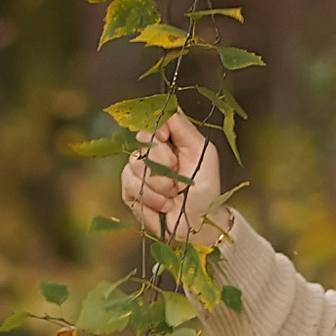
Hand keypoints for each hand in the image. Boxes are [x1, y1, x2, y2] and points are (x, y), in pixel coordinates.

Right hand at [120, 107, 226, 243]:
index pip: (154, 120)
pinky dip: (150, 197)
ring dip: (158, 183)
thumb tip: (165, 111)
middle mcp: (152, 152)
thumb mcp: (203, 153)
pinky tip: (163, 205)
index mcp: (171, 140)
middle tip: (177, 176)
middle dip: (162, 160)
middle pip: (143, 139)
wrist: (198, 224)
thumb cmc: (205, 190)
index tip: (166, 139)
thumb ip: (184, 128)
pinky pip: (130, 184)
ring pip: (135, 163)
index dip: (157, 128)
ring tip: (173, 195)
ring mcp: (138, 172)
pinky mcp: (130, 191)